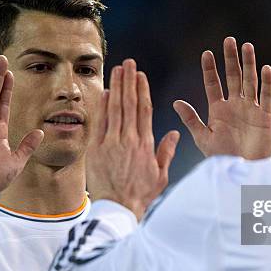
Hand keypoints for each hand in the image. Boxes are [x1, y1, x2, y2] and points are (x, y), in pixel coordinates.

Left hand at [85, 59, 179, 220]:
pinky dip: (102, 106)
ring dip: (116, 87)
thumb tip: (173, 132)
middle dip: (129, 81)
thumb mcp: (160, 174)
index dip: (142, 90)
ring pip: (115, 109)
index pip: (144, 110)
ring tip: (117, 69)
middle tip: (129, 63)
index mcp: (146, 144)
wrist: (119, 208)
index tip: (141, 76)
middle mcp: (129, 139)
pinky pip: (100, 123)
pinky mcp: (97, 149)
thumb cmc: (141, 194)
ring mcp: (112, 143)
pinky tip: (104, 92)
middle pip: (129, 103)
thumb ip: (166, 151)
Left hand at [173, 37, 270, 159]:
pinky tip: (265, 69)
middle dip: (230, 59)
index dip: (209, 69)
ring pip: (249, 81)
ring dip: (249, 64)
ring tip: (247, 46)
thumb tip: (175, 102)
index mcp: (218, 110)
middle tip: (228, 40)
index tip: (206, 53)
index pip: (213, 84)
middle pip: (232, 77)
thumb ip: (191, 119)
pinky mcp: (264, 116)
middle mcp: (234, 106)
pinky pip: (266, 96)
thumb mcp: (204, 138)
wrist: (242, 172)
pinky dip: (266, 83)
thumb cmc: (222, 158)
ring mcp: (250, 109)